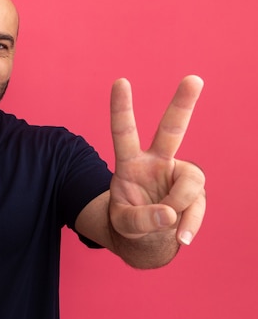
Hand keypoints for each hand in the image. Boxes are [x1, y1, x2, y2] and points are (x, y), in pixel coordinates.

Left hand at [109, 75, 205, 245]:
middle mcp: (156, 162)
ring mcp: (178, 175)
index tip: (120, 81)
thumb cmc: (130, 224)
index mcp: (130, 163)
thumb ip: (140, 220)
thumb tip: (169, 213)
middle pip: (171, 130)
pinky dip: (189, 224)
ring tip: (166, 224)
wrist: (148, 240)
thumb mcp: (123, 225)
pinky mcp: (195, 193)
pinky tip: (181, 237)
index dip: (121, 108)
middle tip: (194, 78)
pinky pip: (197, 207)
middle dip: (183, 104)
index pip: (123, 133)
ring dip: (180, 205)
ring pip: (190, 182)